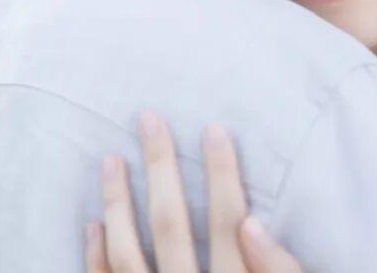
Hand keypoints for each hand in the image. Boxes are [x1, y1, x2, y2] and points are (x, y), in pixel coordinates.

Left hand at [85, 114, 301, 272]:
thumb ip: (282, 270)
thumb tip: (252, 224)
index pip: (229, 222)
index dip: (223, 175)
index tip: (214, 129)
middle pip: (169, 225)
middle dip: (160, 167)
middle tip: (150, 119)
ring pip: (127, 253)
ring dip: (118, 202)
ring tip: (111, 159)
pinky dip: (97, 254)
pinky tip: (94, 224)